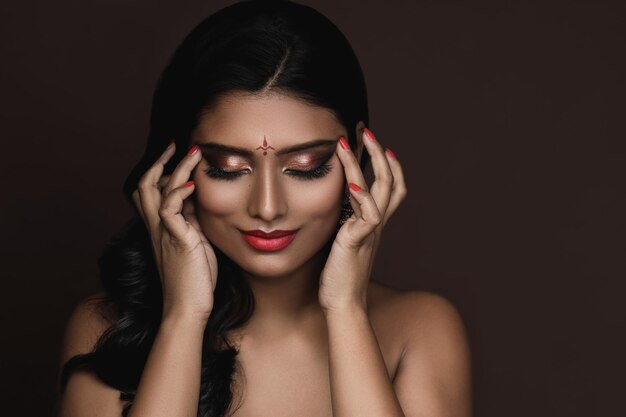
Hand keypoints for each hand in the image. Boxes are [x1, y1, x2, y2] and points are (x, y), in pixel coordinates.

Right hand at [131, 142, 217, 323]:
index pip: (151, 192)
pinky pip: (169, 209)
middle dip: (160, 162)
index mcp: (161, 228)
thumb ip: (192, 221)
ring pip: (155, 190)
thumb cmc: (195, 278)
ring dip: (175, 169)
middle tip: (177, 145)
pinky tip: (192, 186)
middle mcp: (157, 227)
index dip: (160, 170)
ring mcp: (164, 233)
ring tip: (193, 154)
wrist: (188, 307)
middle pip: (144, 185)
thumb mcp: (195, 242)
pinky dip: (178, 192)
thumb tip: (198, 200)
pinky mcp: (176, 240)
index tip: (177, 154)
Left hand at [318, 129, 405, 312]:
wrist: (343, 303)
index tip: (379, 143)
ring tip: (349, 143)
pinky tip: (350, 183)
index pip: (391, 188)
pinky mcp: (358, 242)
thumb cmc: (339, 274)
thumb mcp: (344, 240)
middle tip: (368, 130)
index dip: (390, 165)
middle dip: (381, 153)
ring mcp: (370, 232)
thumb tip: (338, 203)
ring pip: (379, 191)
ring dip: (364, 164)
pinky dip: (361, 196)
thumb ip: (346, 222)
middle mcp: (376, 224)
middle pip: (391, 181)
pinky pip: (367, 215)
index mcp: (374, 223)